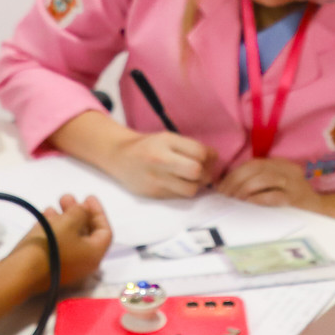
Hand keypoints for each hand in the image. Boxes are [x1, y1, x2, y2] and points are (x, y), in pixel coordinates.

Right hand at [4, 193, 112, 288]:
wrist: (21, 271)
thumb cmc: (51, 245)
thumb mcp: (69, 222)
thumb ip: (80, 212)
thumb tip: (83, 211)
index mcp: (94, 254)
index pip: (105, 231)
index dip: (98, 212)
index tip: (87, 197)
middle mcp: (83, 263)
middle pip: (86, 233)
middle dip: (78, 212)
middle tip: (67, 198)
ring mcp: (66, 266)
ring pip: (70, 238)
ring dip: (64, 218)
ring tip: (53, 205)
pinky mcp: (50, 266)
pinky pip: (58, 244)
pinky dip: (54, 229)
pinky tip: (45, 216)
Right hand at [105, 131, 219, 199]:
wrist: (120, 157)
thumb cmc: (149, 146)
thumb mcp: (168, 138)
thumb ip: (191, 146)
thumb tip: (215, 158)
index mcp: (165, 141)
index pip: (199, 151)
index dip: (209, 156)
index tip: (207, 157)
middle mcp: (160, 160)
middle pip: (196, 171)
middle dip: (205, 172)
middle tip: (203, 171)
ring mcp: (156, 179)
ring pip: (190, 189)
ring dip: (196, 185)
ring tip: (192, 179)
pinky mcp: (153, 194)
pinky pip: (179, 196)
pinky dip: (184, 191)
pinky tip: (180, 183)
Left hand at [216, 157, 321, 211]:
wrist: (325, 213)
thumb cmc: (296, 202)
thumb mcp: (279, 186)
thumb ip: (259, 183)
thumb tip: (229, 189)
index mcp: (281, 165)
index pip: (253, 164)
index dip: (234, 174)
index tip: (222, 187)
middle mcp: (288, 170)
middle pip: (256, 169)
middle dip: (236, 181)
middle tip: (225, 196)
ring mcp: (294, 184)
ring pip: (263, 179)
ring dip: (244, 189)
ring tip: (235, 201)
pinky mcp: (296, 200)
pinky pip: (274, 196)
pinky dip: (258, 199)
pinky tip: (249, 204)